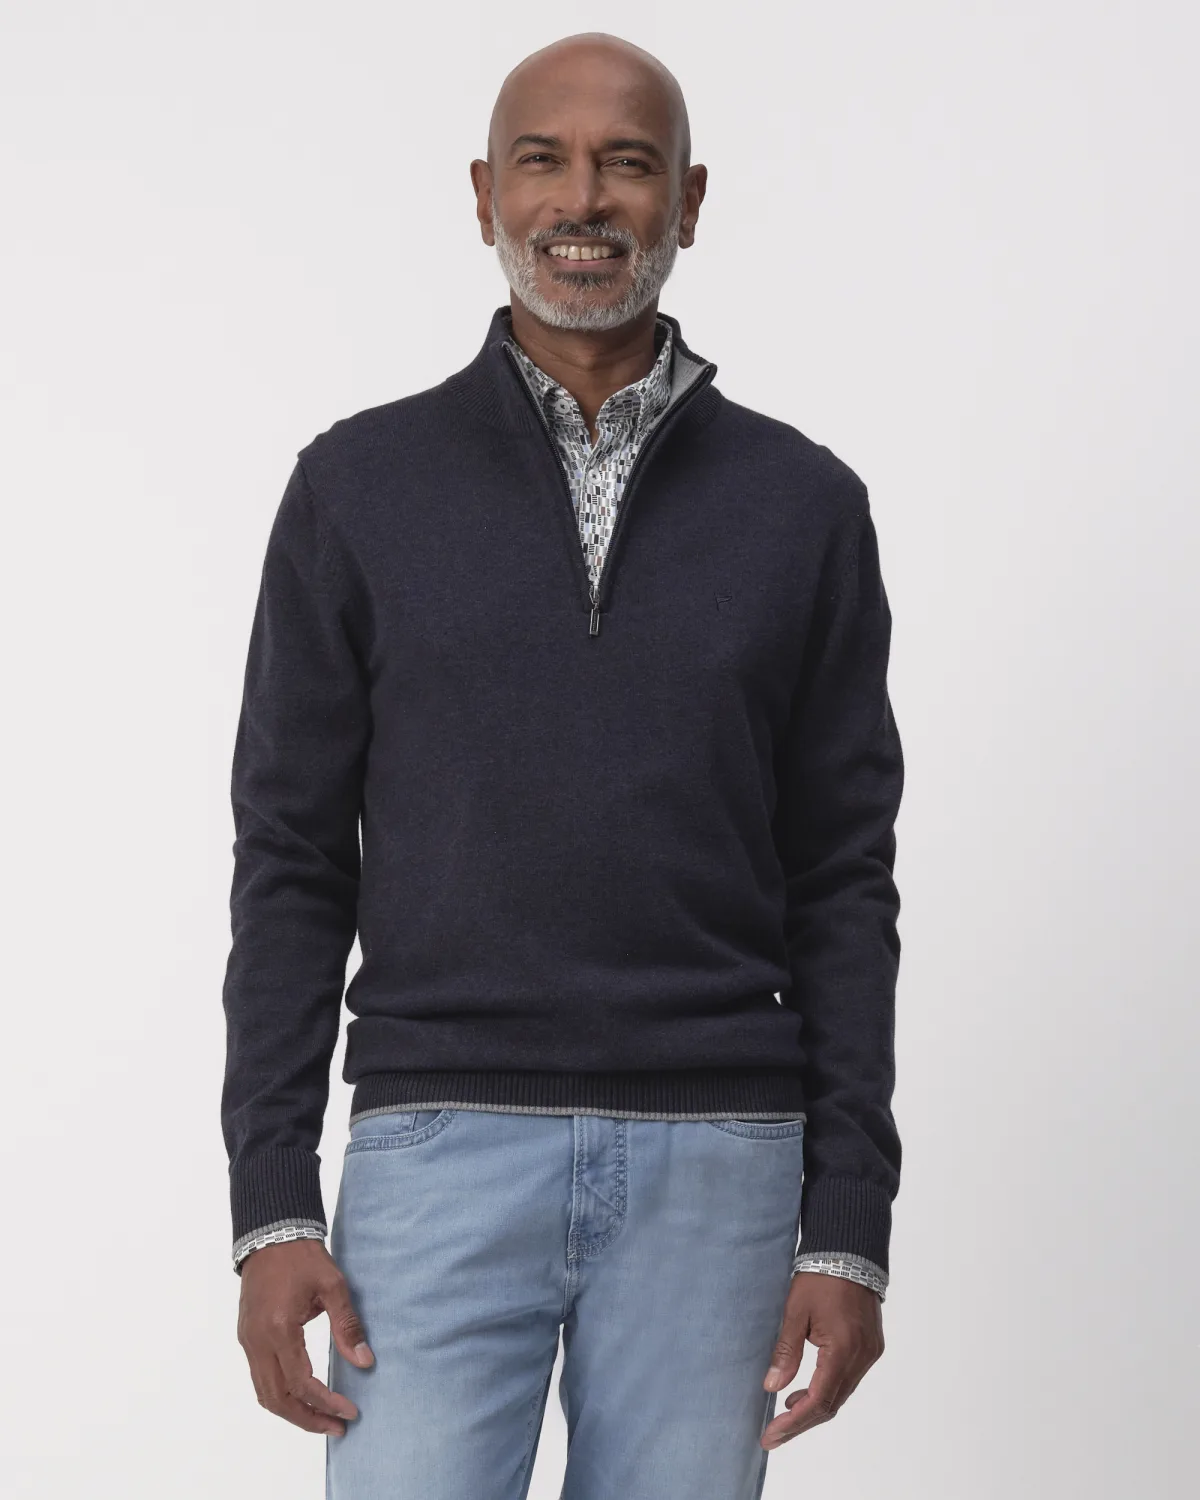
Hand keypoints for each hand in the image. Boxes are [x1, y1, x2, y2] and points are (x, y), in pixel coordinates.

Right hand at [237, 1239, 374, 1435]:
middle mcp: (257, 1341)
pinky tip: (302, 1397)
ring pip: (264, 1394)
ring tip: (322, 1420)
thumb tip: (365, 1362)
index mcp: (278, 1329)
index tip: (350, 1411)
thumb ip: (347, 1326)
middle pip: (277, 1399)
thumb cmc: (303, 1257)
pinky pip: (260, 1378)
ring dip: (292, 1412)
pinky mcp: (247, 1338)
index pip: (301, 1383)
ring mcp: (248, 1341)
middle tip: (337, 1427)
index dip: (326, 1402)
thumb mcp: (333, 1286)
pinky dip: (280, 1396)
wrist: (271, 1234)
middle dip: (307, 1419)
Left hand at [760, 1272, 884, 1448]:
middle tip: (773, 1436)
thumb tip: (772, 1388)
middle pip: (831, 1404)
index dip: (793, 1422)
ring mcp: (870, 1353)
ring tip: (784, 1414)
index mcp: (843, 1350)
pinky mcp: (871, 1347)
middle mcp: (862, 1357)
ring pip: (841, 1394)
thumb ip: (786, 1352)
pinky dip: (827, 1390)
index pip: (818, 1400)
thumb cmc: (820, 1277)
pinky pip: (848, 1379)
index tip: (771, 1436)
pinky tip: (805, 1390)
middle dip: (801, 1422)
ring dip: (814, 1407)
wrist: (850, 1251)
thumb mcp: (796, 1312)